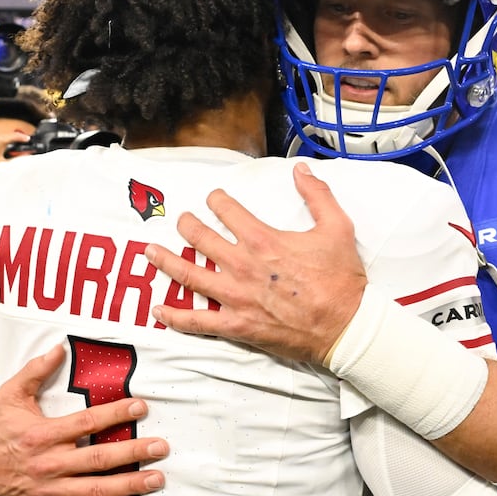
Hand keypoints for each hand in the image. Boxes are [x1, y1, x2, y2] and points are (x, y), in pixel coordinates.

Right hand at [0, 343, 169, 495]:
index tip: (141, 406)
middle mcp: (49, 464)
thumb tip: (59, 348)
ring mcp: (52, 491)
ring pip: (96, 490)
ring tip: (156, 479)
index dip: (115, 414)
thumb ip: (34, 371)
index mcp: (42, 435)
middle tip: (160, 447)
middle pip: (97, 460)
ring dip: (129, 486)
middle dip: (132, 453)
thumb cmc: (1, 429)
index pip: (86, 423)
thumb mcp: (10, 395)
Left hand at [146, 162, 366, 365]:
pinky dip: (175, 317)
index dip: (217, 201)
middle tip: (182, 220)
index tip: (213, 198)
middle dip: (187, 225)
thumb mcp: (337, 228)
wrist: (345, 326)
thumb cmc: (341, 279)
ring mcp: (236, 297)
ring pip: (189, 276)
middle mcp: (242, 266)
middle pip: (201, 239)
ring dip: (167, 262)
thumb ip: (318, 195)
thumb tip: (302, 170)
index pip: (228, 212)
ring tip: (151, 252)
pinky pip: (198, 321)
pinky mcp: (237, 325)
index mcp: (263, 240)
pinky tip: (159, 311)